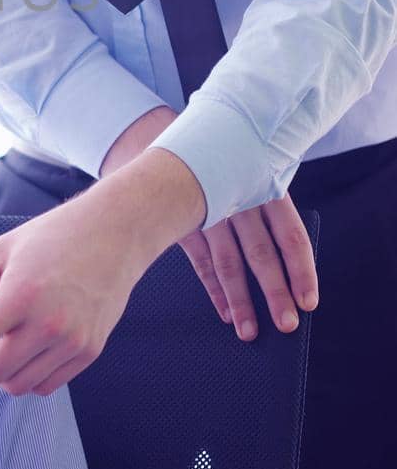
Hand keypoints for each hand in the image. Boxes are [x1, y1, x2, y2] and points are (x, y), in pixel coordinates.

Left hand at [0, 186, 145, 396]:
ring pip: (19, 386)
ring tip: (15, 336)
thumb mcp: (2, 253)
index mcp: (21, 293)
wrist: (115, 234)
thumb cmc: (52, 237)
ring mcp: (73, 341)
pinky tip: (35, 346)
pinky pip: (46, 386)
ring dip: (6, 371)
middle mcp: (49, 323)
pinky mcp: (90, 352)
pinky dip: (31, 375)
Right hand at [101, 106, 318, 340]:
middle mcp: (238, 199)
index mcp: (264, 185)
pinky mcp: (181, 221)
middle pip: (261, 254)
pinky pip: (202, 262)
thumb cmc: (217, 160)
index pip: (291, 235)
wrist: (161, 137)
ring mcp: (207, 211)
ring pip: (229, 263)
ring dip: (240, 301)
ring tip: (249, 331)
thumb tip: (287, 263)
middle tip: (286, 325)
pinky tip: (225, 311)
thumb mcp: (249, 171)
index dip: (301, 271)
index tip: (308, 301)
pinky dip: (214, 289)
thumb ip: (266, 206)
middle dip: (274, 293)